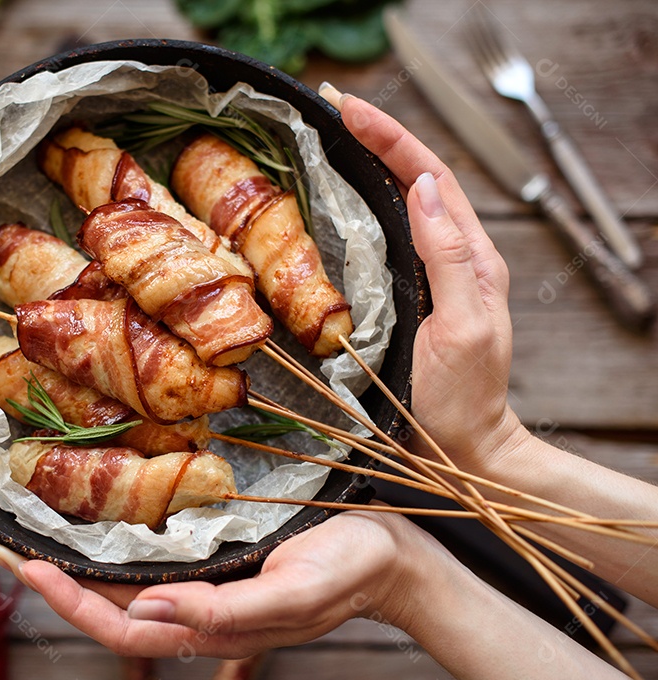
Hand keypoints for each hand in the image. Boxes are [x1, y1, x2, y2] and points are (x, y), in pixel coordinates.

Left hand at [0, 511, 424, 658]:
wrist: (391, 554)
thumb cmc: (349, 572)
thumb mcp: (293, 592)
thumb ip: (225, 611)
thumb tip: (151, 608)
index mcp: (211, 626)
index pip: (123, 629)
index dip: (72, 605)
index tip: (26, 569)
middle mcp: (198, 608)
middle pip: (111, 607)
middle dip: (57, 582)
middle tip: (5, 544)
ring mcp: (206, 584)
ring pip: (126, 583)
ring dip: (79, 561)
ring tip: (35, 529)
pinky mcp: (218, 556)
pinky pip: (154, 556)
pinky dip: (117, 540)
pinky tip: (100, 514)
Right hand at [322, 85, 530, 473]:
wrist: (462, 448)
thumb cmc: (464, 398)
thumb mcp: (463, 327)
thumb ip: (449, 257)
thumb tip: (420, 190)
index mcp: (473, 257)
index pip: (432, 178)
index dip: (394, 139)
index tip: (350, 109)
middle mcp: (453, 257)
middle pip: (416, 179)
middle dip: (378, 138)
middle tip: (333, 108)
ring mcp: (429, 276)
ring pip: (399, 204)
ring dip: (368, 166)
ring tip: (330, 139)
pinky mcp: (406, 295)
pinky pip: (383, 238)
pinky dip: (359, 209)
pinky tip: (333, 203)